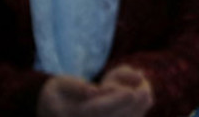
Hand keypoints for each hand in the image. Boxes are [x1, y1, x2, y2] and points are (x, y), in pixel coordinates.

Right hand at [37, 68, 153, 116]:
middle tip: (145, 91)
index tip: (130, 91)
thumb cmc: (56, 93)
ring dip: (136, 110)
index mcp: (70, 115)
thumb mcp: (59, 84)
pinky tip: (145, 99)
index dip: (114, 102)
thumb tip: (94, 91)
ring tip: (147, 93)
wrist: (51, 111)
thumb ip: (75, 87)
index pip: (95, 111)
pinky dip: (135, 113)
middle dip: (130, 106)